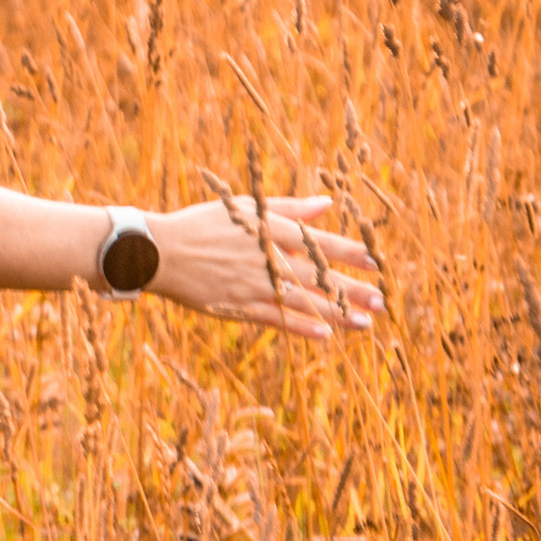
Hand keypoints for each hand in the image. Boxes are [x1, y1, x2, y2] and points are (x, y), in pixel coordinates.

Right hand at [151, 192, 382, 341]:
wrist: (158, 251)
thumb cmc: (202, 224)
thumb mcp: (245, 208)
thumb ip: (289, 208)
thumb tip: (326, 204)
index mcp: (269, 230)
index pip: (319, 242)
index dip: (350, 253)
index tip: (376, 262)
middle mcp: (266, 259)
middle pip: (318, 277)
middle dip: (353, 290)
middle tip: (382, 301)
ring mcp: (253, 285)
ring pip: (304, 302)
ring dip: (337, 313)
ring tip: (365, 323)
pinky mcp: (238, 306)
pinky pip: (276, 319)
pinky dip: (302, 327)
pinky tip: (326, 335)